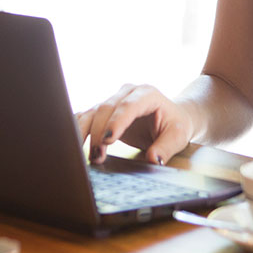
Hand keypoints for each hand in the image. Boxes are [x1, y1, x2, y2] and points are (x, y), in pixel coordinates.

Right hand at [75, 83, 194, 165]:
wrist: (171, 118)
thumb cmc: (176, 125)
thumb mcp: (178, 136)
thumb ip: (166, 147)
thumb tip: (153, 160)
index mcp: (148, 94)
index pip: (129, 105)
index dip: (117, 121)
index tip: (108, 140)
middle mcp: (128, 92)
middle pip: (106, 108)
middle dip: (99, 132)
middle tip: (97, 156)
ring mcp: (114, 99)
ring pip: (93, 111)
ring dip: (86, 133)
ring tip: (90, 156)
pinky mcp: (105, 110)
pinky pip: (87, 116)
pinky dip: (79, 129)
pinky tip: (74, 144)